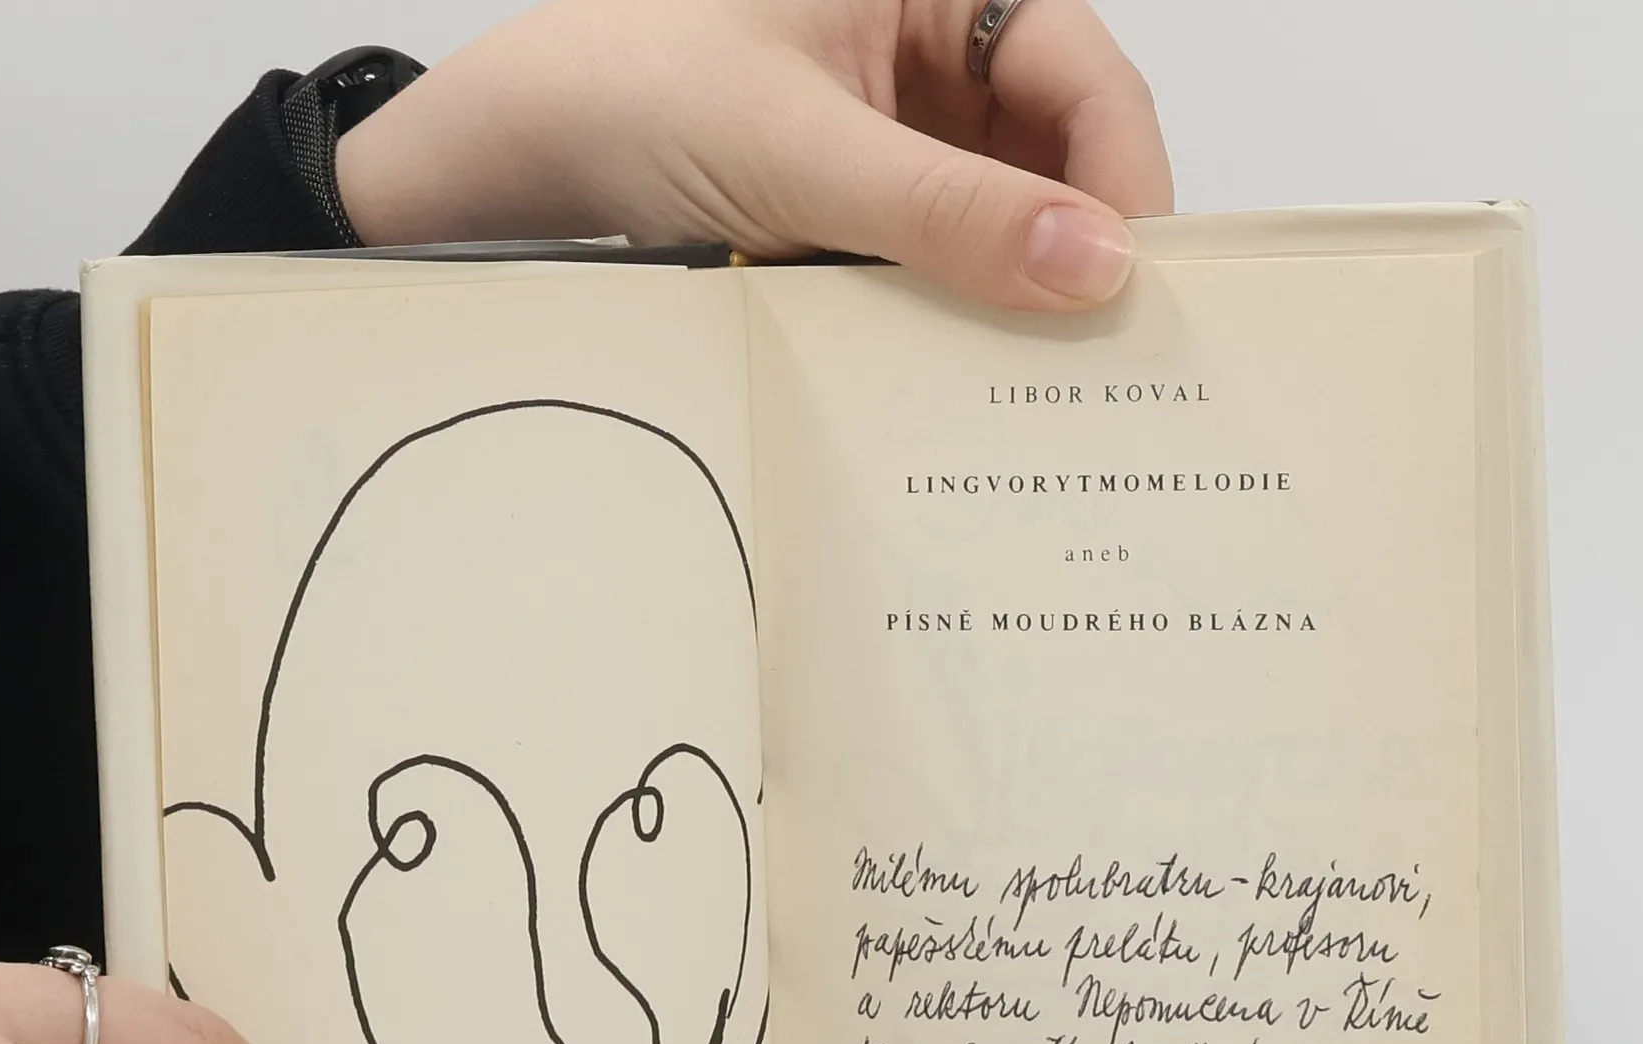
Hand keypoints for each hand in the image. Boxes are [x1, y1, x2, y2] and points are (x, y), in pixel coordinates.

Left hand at [336, 0, 1171, 309]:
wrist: (505, 166)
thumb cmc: (627, 96)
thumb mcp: (799, 152)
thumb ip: (948, 212)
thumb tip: (1095, 268)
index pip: (1082, 74)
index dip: (1122, 178)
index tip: (1136, 289)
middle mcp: (929, 57)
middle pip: (1057, 153)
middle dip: (1080, 249)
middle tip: (1107, 363)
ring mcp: (895, 142)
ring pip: (1004, 221)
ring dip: (1020, 296)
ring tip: (1044, 387)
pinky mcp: (857, 218)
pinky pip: (940, 267)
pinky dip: (957, 319)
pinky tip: (966, 378)